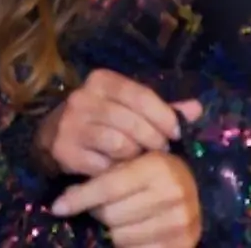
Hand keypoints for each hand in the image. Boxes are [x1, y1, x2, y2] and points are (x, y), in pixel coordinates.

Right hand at [35, 69, 201, 175]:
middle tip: (161, 150)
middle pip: (132, 122)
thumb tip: (198, 108)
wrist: (53, 136)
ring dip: (134, 155)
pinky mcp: (64, 150)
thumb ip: (161, 108)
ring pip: (119, 144)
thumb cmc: (101, 118)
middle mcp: (83, 97)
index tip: (177, 133)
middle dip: (153, 140)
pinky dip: (114, 170)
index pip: (140, 95)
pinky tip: (117, 168)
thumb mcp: (128, 106)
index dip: (164, 115)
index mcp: (101, 80)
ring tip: (138, 158)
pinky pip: (102, 165)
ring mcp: (71, 124)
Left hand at [51, 151, 201, 246]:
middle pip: (111, 215)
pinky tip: (130, 232)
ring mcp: (180, 222)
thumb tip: (60, 203)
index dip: (80, 198)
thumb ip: (103, 176)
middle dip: (97, 212)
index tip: (57, 207)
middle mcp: (172, 193)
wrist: (194, 189)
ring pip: (121, 237)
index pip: (108, 187)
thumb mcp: (132, 163)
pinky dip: (127, 244)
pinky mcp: (183, 244)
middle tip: (99, 207)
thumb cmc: (153, 172)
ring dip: (111, 230)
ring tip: (117, 218)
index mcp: (157, 166)